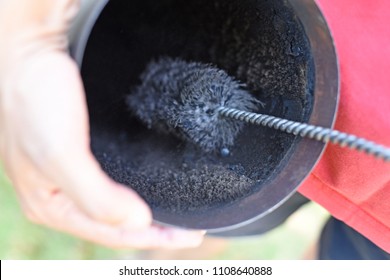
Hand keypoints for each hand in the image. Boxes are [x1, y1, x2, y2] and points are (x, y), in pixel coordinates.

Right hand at [0, 0, 203, 248]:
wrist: (29, 56)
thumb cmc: (37, 100)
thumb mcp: (60, 154)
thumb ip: (95, 196)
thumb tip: (138, 221)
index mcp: (51, 206)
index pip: (110, 233)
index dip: (151, 238)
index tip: (188, 236)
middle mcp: (61, 197)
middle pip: (114, 225)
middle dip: (153, 232)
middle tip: (190, 231)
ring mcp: (71, 178)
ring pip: (115, 208)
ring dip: (146, 216)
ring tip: (177, 218)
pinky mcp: (82, 158)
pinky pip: (114, 186)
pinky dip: (137, 192)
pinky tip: (152, 189)